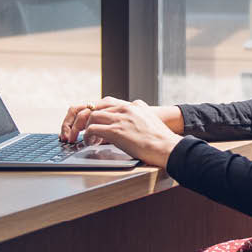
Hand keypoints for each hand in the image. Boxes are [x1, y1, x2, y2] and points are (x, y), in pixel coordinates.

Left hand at [60, 96, 182, 167]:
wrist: (167, 147)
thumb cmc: (161, 140)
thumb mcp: (150, 121)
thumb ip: (139, 116)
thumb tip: (131, 119)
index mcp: (134, 105)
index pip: (109, 104)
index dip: (99, 114)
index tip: (95, 122)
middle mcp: (126, 108)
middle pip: (97, 107)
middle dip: (87, 118)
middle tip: (84, 129)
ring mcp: (121, 118)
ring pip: (92, 116)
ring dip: (85, 128)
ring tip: (86, 138)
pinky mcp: (116, 130)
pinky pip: (93, 129)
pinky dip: (88, 136)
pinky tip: (90, 143)